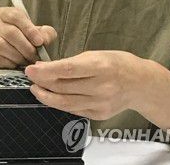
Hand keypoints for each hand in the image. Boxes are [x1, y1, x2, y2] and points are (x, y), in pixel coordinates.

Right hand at [0, 7, 56, 68]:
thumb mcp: (36, 34)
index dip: (29, 29)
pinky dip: (9, 63)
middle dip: (25, 47)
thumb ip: (45, 33)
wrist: (5, 56)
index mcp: (5, 13)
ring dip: (17, 56)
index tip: (39, 42)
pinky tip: (16, 66)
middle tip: (34, 57)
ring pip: (1, 46)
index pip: (15, 16)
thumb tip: (44, 38)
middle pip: (10, 32)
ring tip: (26, 62)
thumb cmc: (22, 41)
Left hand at [24, 50, 144, 119]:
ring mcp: (100, 104)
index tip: (31, 69)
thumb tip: (45, 67)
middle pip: (63, 88)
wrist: (139, 83)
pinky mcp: (99, 115)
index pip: (67, 70)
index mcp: (100, 67)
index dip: (46, 71)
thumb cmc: (115, 63)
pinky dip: (59, 103)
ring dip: (46, 96)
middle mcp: (101, 87)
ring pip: (65, 103)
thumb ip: (71, 63)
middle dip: (42, 82)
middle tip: (30, 76)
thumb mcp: (94, 55)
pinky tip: (51, 96)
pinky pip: (73, 109)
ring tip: (36, 88)